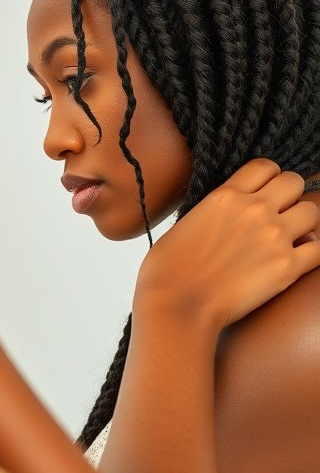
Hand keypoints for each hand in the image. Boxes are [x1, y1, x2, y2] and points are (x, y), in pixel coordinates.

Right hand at [134, 159, 319, 330]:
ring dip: (304, 223)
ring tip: (291, 238)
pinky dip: (312, 252)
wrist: (177, 305)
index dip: (269, 178)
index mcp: (226, 196)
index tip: (266, 192)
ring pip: (311, 211)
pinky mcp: (287, 267)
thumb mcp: (187, 222)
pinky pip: (318, 249)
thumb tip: (225, 215)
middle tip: (281, 214)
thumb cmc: (168, 270)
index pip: (265, 167)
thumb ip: (214, 210)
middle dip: (290, 196)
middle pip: (294, 182)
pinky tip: (299, 260)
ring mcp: (274, 237)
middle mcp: (254, 209)